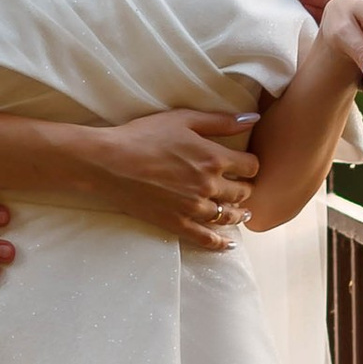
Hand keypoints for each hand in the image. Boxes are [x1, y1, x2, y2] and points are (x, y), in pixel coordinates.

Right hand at [85, 107, 259, 247]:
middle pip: (242, 192)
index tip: (246, 165)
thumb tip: (253, 119)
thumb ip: (221, 121)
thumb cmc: (144, 136)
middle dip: (245, 188)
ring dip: (239, 214)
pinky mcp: (176, 223)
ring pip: (228, 216)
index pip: (250, 167)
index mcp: (213, 158)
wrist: (110, 162)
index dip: (251, 165)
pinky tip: (226, 244)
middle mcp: (209, 186)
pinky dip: (219, 243)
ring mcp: (193, 207)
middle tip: (243, 187)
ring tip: (242, 212)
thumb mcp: (184, 119)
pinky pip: (205, 238)